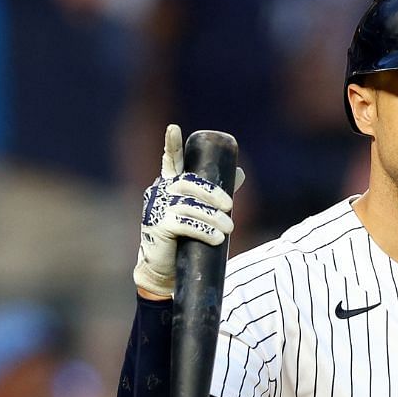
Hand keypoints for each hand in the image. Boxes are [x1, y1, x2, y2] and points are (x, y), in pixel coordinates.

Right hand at [134, 124, 243, 297]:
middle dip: (213, 194)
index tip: (173, 128)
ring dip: (213, 218)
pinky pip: (184, 223)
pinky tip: (216, 238)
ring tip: (228, 229)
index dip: (171, 144)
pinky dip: (205, 231)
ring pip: (190, 206)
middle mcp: (160, 192)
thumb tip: (240, 172)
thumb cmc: (187, 238)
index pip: (171, 161)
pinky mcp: (157, 225)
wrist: (166, 268)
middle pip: (190, 184)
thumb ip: (218, 193)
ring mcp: (156, 208)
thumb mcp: (203, 212)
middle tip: (230, 207)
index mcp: (171, 185)